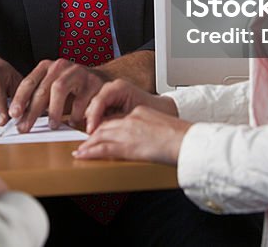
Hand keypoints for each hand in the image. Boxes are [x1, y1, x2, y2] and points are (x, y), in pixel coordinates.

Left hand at [9, 59, 109, 132]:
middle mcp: (60, 66)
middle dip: (32, 110)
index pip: (29, 82)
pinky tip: (72, 122)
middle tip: (25, 126)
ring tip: (52, 125)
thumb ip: (38, 101)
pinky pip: (81, 99)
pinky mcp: (93, 81)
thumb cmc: (72, 89)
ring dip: (54, 110)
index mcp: (47, 67)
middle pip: (43, 88)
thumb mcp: (52, 91)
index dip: (20, 99)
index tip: (13, 114)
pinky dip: (75, 114)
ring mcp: (77, 71)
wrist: (101, 80)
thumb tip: (20, 118)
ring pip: (59, 88)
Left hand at [74, 106, 189, 165]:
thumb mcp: (162, 125)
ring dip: (88, 144)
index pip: (115, 117)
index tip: (96, 131)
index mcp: (139, 112)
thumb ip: (149, 127)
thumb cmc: (181, 136)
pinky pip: (103, 149)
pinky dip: (90, 152)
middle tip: (83, 141)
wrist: (187, 140)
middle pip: (104, 125)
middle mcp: (130, 119)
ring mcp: (127, 132)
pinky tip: (82, 155)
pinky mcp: (127, 146)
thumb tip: (147, 138)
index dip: (102, 124)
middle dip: (92, 134)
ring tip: (80, 151)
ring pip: (100, 136)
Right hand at [83, 78, 177, 133]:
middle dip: (91, 121)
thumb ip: (116, 121)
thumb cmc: (153, 111)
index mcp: (118, 87)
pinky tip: (100, 133)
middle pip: (93, 105)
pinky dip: (98, 124)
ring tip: (95, 137)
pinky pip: (98, 114)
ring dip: (94, 123)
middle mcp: (112, 88)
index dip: (93, 117)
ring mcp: (109, 95)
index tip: (91, 130)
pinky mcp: (109, 104)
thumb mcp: (134, 116)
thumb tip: (101, 129)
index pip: (99, 101)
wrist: (162, 110)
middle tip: (92, 137)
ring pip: (93, 110)